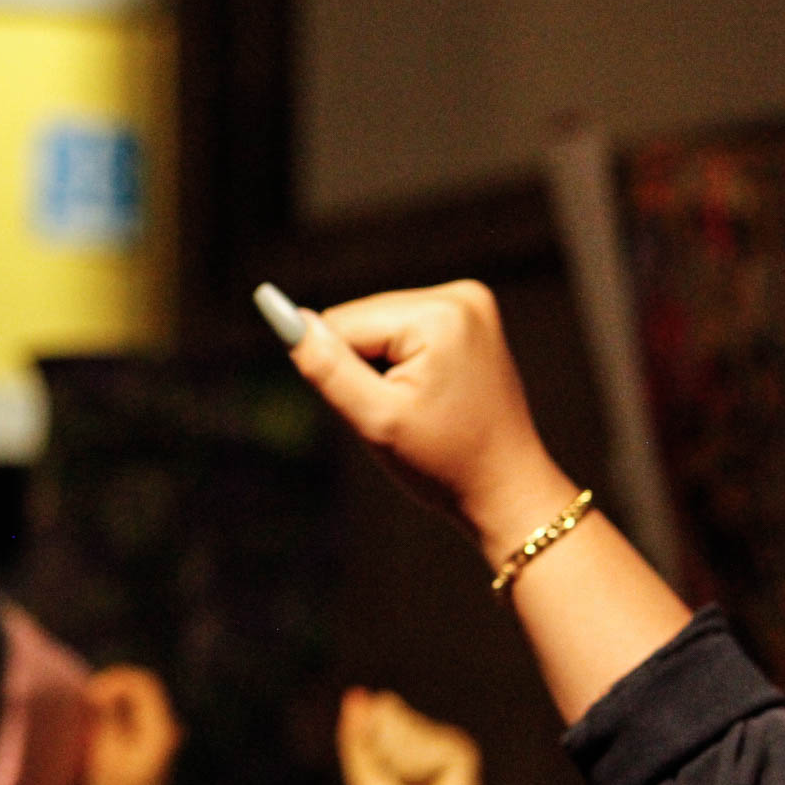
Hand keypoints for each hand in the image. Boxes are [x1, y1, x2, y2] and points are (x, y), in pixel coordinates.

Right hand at [83, 666, 181, 784]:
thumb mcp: (106, 757)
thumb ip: (108, 720)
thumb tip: (102, 693)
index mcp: (161, 729)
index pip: (142, 682)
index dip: (114, 681)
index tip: (90, 699)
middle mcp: (167, 727)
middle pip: (141, 687)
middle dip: (111, 689)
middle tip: (86, 706)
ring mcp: (162, 735)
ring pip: (136, 700)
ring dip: (111, 702)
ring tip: (90, 720)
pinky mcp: (152, 743)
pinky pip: (135, 714)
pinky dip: (115, 714)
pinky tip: (99, 731)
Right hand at [280, 281, 578, 559]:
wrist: (505, 489)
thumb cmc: (443, 463)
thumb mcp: (374, 419)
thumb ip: (324, 365)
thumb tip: (278, 311)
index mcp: (439, 314)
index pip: (341, 324)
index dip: (343, 374)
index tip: (384, 411)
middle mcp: (459, 295)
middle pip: (361, 321)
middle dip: (364, 369)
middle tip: (403, 414)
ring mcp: (468, 303)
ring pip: (377, 327)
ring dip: (381, 368)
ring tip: (419, 408)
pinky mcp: (468, 318)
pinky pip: (401, 330)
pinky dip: (400, 364)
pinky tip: (429, 395)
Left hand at [336, 688, 489, 784]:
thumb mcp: (362, 773)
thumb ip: (355, 735)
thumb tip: (356, 693)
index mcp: (393, 732)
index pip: (372, 711)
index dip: (366, 741)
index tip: (378, 770)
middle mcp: (419, 729)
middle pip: (386, 714)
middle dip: (381, 751)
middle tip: (394, 780)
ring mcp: (441, 737)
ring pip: (405, 730)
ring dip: (399, 762)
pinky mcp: (460, 748)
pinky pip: (427, 746)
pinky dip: (419, 766)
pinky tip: (431, 782)